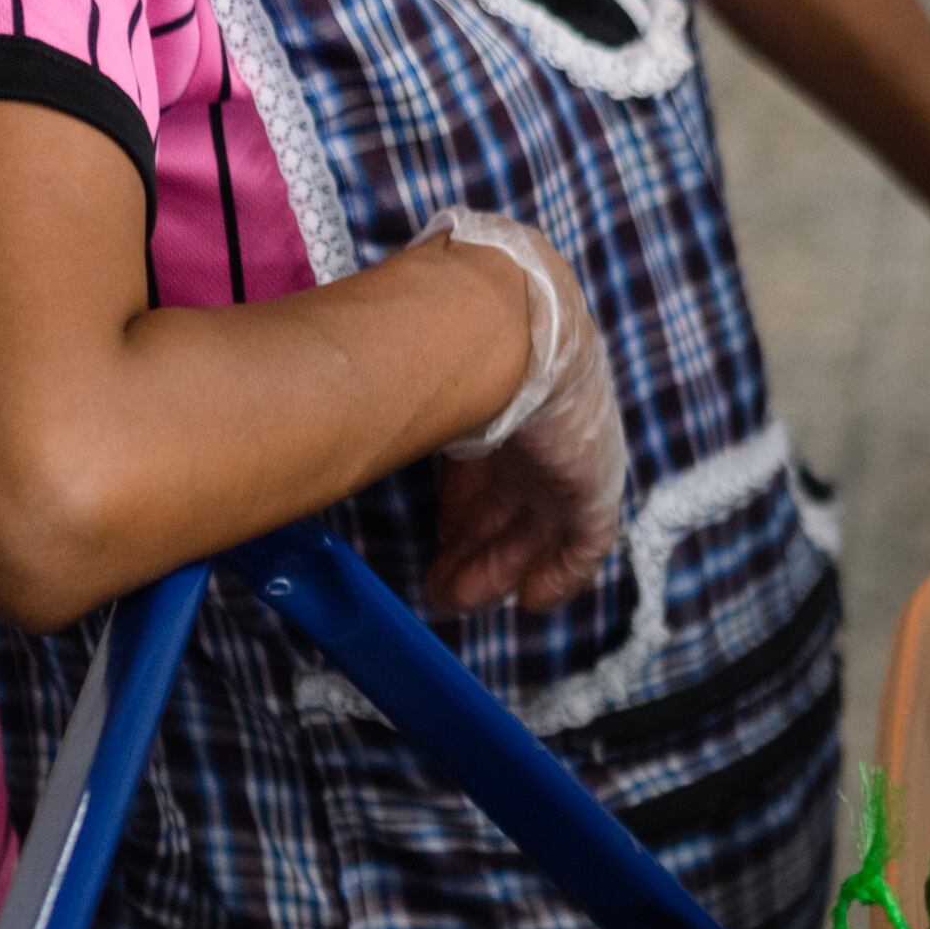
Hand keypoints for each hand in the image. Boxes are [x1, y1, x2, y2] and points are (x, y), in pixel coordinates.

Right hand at [414, 208, 626, 609]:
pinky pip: (586, 543)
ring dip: (497, 566)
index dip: (460, 506)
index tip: (434, 538)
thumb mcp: (417, 377)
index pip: (487, 466)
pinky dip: (560, 574)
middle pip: (509, 501)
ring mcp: (573, 457)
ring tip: (456, 600)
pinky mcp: (596, 485)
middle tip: (436, 586)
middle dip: (472, 546)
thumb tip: (334, 404)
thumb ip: (397, 400)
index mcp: (507, 401)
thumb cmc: (448, 340)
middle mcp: (542, 431)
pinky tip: (531, 600)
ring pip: (537, 527)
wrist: (507, 328)